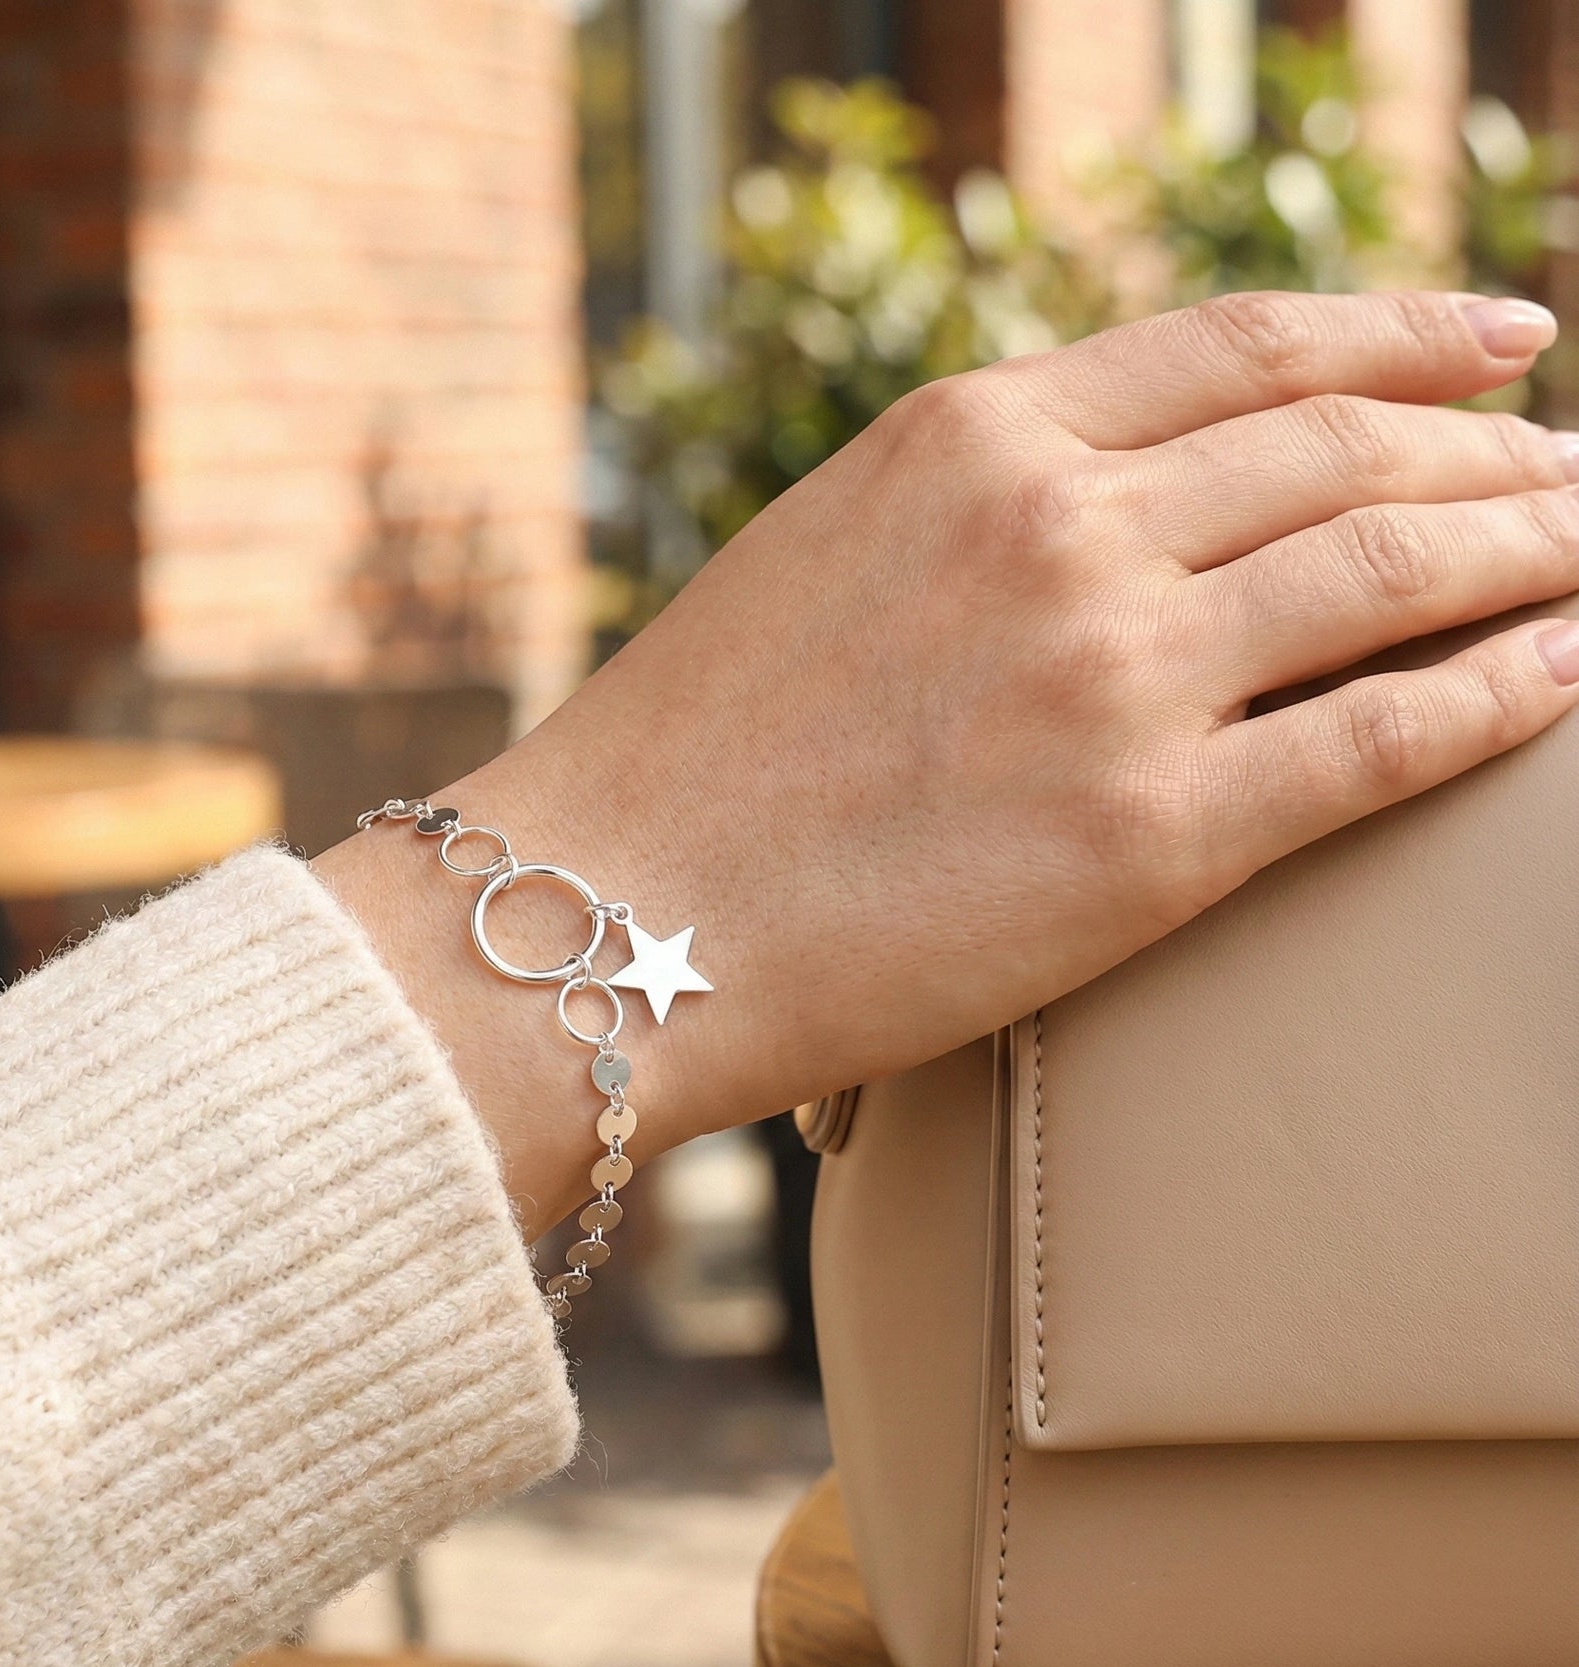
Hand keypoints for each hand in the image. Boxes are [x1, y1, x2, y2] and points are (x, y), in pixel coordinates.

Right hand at [318, 290, 1578, 1227]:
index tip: (1498, 343)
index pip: (1247, 345)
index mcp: (971, 437)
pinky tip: (1566, 674)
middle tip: (1572, 472)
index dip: (1399, 332)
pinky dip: (1500, 694)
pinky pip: (1382, 738)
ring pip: (1394, 572)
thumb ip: (972, 505)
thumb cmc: (686, 760)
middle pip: (1348, 450)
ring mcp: (1117, 675)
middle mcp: (1062, 527)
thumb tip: (1111, 500)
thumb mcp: (821, 555)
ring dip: (1526, 552)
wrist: (603, 917)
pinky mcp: (1153, 836)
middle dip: (1491, 454)